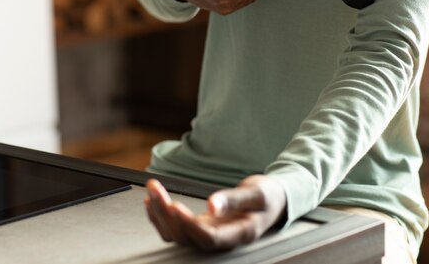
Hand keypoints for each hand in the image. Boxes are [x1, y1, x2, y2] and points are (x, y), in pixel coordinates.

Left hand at [144, 175, 286, 250]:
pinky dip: (162, 215)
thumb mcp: (257, 193)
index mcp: (239, 234)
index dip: (188, 225)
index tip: (174, 205)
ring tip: (152, 190)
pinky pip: (178, 228)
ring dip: (161, 214)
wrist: (275, 199)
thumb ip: (234, 199)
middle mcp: (222, 239)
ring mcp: (211, 234)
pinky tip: (153, 201)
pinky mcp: (204, 226)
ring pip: (178, 234)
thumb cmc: (269, 196)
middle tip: (156, 189)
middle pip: (187, 237)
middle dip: (167, 214)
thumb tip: (212, 205)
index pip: (208, 238)